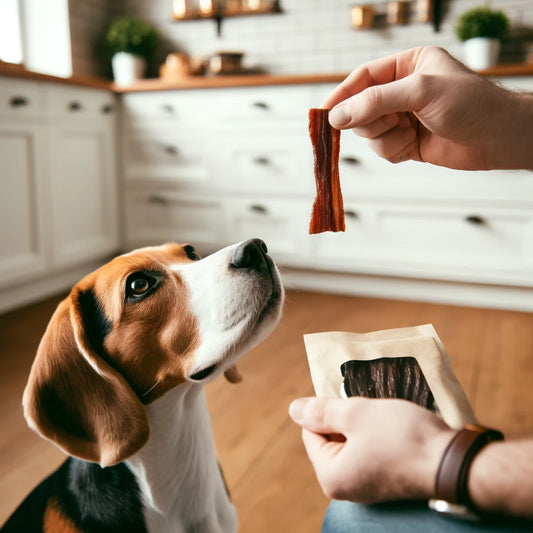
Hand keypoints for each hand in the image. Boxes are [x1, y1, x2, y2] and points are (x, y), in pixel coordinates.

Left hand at [289, 396, 454, 502]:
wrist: (453, 463)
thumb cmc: (401, 437)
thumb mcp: (355, 414)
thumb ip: (321, 411)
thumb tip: (294, 409)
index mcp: (331, 475)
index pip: (311, 433)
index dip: (327, 410)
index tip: (348, 400)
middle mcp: (346, 488)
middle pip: (331, 439)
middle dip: (347, 418)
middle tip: (367, 408)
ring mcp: (367, 487)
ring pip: (352, 443)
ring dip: (363, 425)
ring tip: (382, 417)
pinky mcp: (386, 482)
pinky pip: (370, 452)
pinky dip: (377, 436)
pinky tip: (393, 428)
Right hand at [322, 46, 532, 170]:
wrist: (497, 138)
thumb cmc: (469, 104)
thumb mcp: (419, 92)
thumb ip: (375, 102)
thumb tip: (337, 116)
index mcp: (407, 66)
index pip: (364, 77)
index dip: (342, 95)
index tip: (324, 113)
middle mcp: (402, 91)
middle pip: (361, 108)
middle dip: (372, 120)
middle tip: (391, 122)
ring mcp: (403, 118)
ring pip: (369, 133)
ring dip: (385, 138)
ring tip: (408, 133)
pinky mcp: (406, 142)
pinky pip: (382, 150)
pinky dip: (392, 151)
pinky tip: (412, 146)